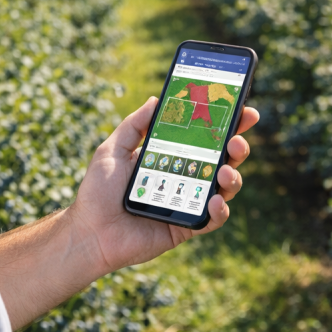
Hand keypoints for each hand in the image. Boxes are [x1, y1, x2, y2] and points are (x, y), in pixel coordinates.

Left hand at [69, 97, 259, 275]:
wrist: (90, 232)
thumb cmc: (98, 192)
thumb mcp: (113, 149)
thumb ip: (134, 125)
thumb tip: (156, 99)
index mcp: (171, 156)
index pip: (204, 137)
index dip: (225, 123)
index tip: (241, 108)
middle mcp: (185, 177)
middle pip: (222, 159)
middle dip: (237, 146)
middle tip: (236, 140)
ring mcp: (188, 202)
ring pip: (224, 187)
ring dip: (232, 176)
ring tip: (224, 171)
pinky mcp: (187, 227)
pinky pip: (213, 219)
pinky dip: (220, 210)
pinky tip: (215, 201)